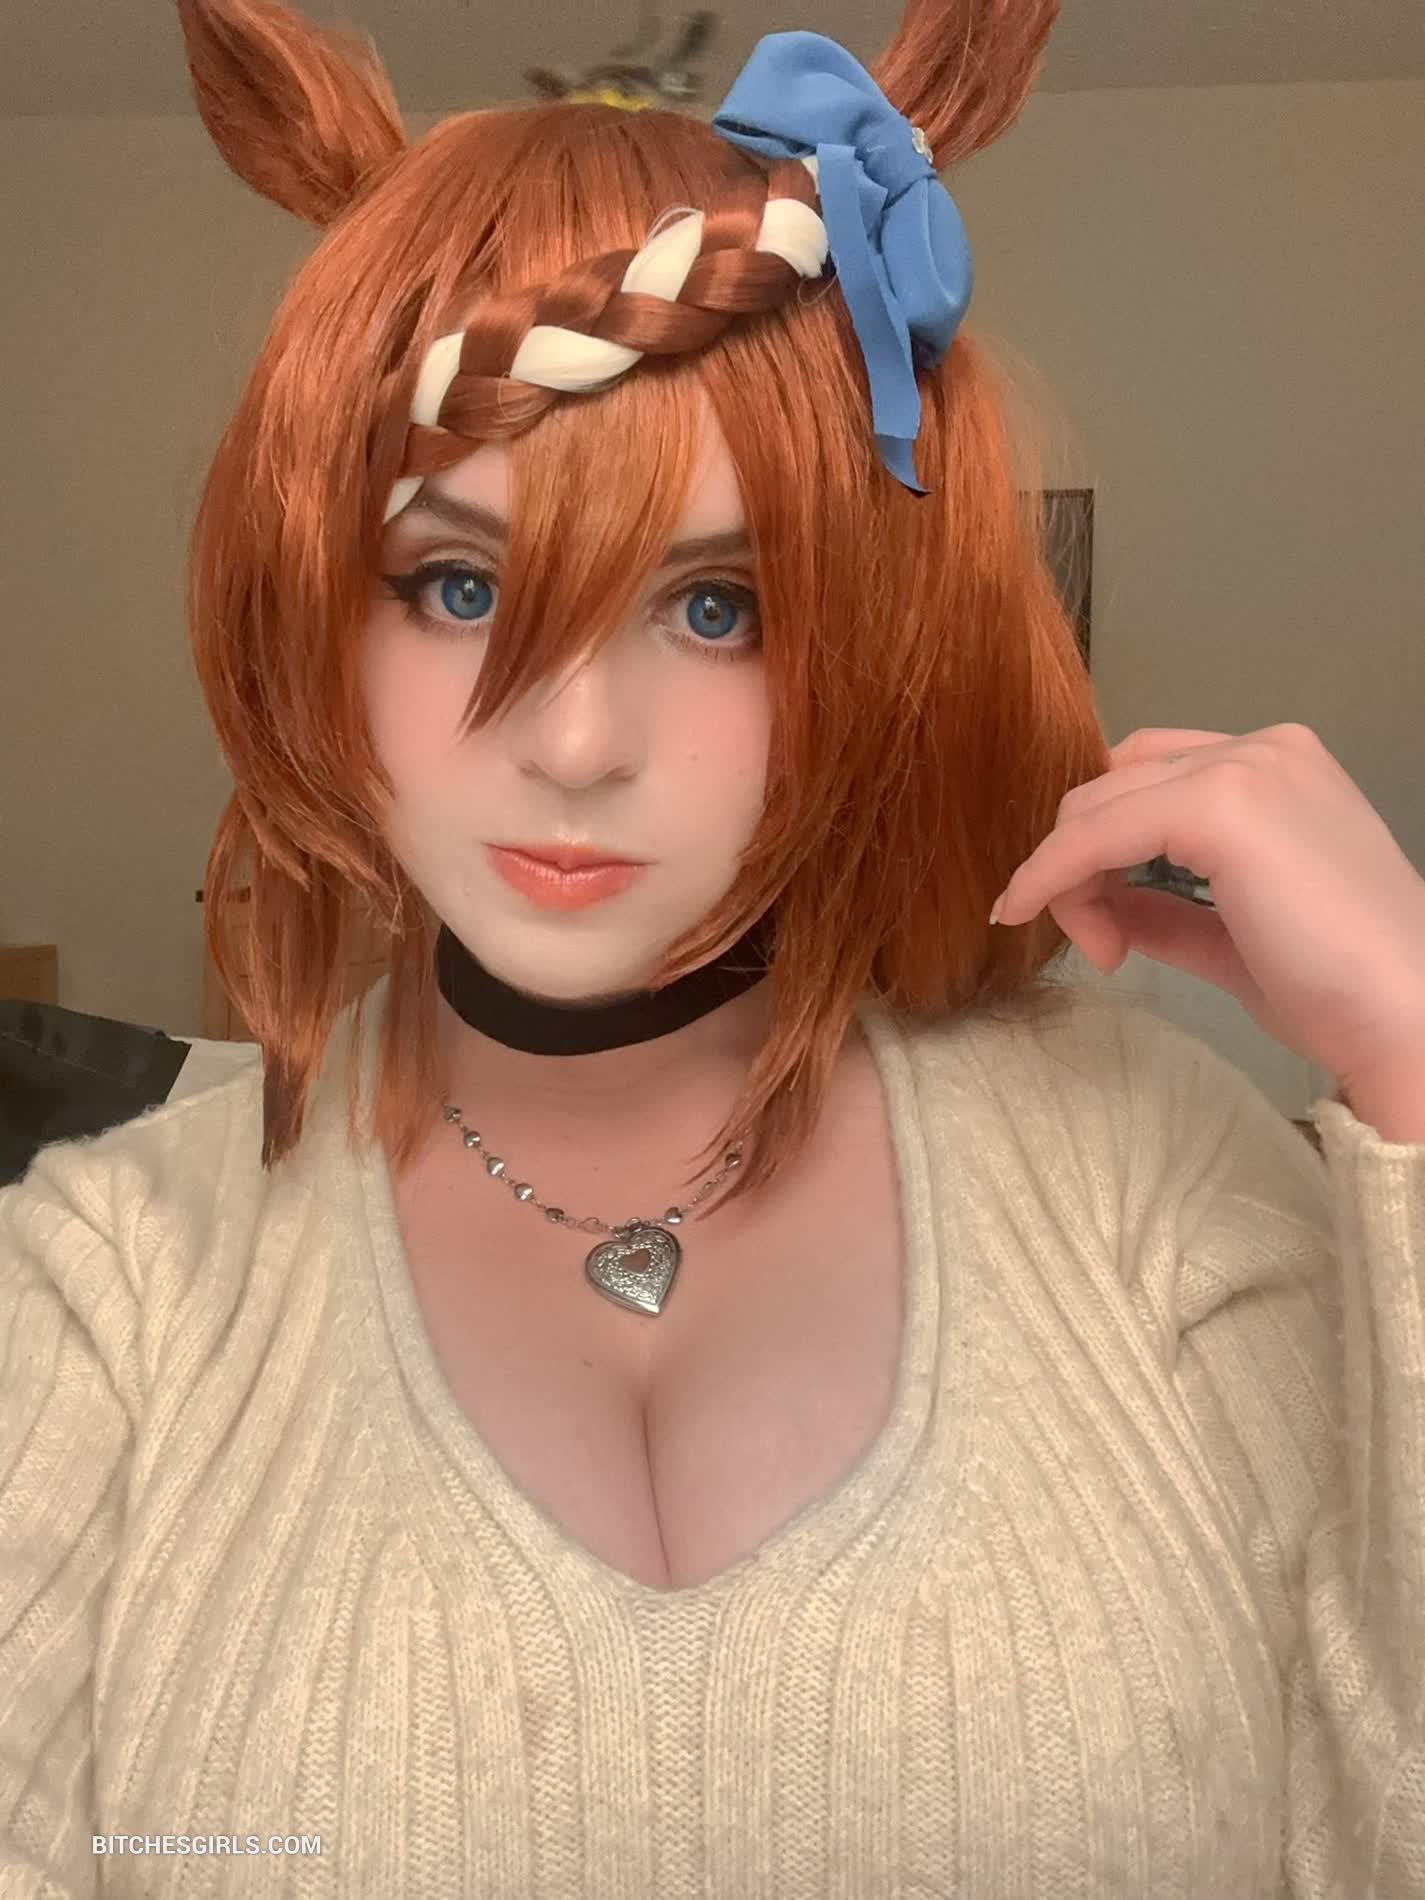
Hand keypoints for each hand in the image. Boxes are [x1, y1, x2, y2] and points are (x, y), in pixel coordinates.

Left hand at [991, 723, 1424, 1095]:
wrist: (1404, 1019)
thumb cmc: (1335, 990)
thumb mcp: (1231, 934)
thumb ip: (1164, 906)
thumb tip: (1093, 899)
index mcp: (1277, 768)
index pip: (1148, 779)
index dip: (1099, 845)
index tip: (1090, 924)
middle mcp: (1262, 749)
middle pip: (1114, 785)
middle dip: (1077, 865)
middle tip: (1098, 947)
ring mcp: (1245, 767)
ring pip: (1097, 804)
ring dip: (1067, 876)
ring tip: (1102, 950)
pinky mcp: (1220, 803)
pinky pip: (1095, 831)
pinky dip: (1051, 872)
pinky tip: (1033, 910)